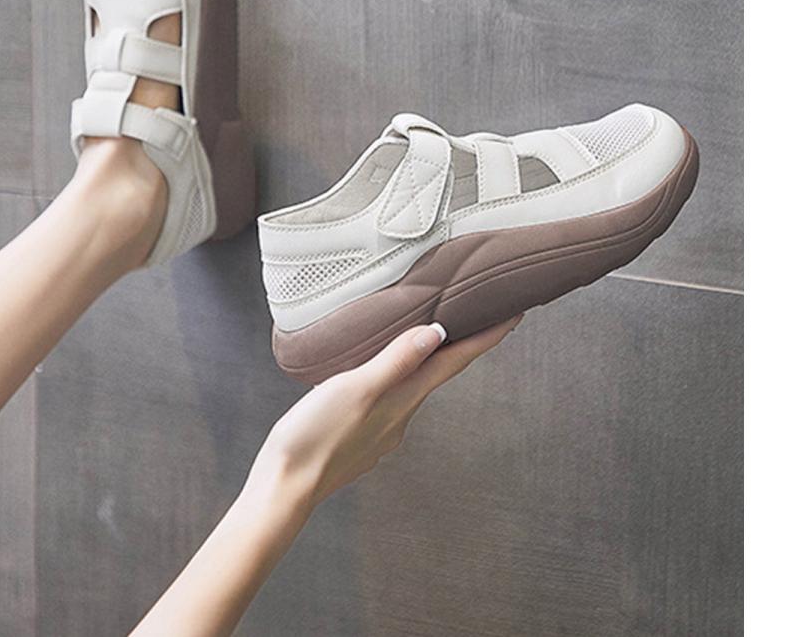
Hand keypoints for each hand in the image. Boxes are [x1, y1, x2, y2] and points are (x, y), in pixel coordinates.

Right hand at [133, 315, 522, 636]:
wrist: (285, 487)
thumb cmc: (315, 435)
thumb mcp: (355, 389)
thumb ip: (395, 362)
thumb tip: (437, 333)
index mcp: (403, 399)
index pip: (455, 362)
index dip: (486, 337)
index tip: (515, 315)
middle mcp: (401, 415)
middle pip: (441, 372)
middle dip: (462, 344)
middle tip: (477, 315)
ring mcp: (383, 429)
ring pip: (414, 385)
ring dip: (429, 360)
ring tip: (430, 335)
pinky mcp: (362, 434)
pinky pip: (391, 397)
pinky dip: (399, 376)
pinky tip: (381, 371)